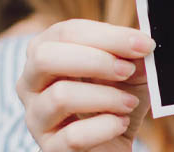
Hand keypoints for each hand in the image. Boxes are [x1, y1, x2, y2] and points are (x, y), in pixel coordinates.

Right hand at [17, 19, 156, 150]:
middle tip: (128, 70)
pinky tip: (120, 124)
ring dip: (105, 97)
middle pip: (45, 57)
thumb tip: (141, 44)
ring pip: (60, 96)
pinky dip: (104, 127)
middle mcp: (30, 83)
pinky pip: (73, 136)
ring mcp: (35, 117)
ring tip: (129, 102)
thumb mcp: (129, 74)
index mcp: (44, 53)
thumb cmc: (115, 102)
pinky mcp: (50, 148)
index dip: (107, 35)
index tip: (143, 44)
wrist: (112, 147)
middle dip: (95, 60)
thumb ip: (133, 57)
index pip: (66, 32)